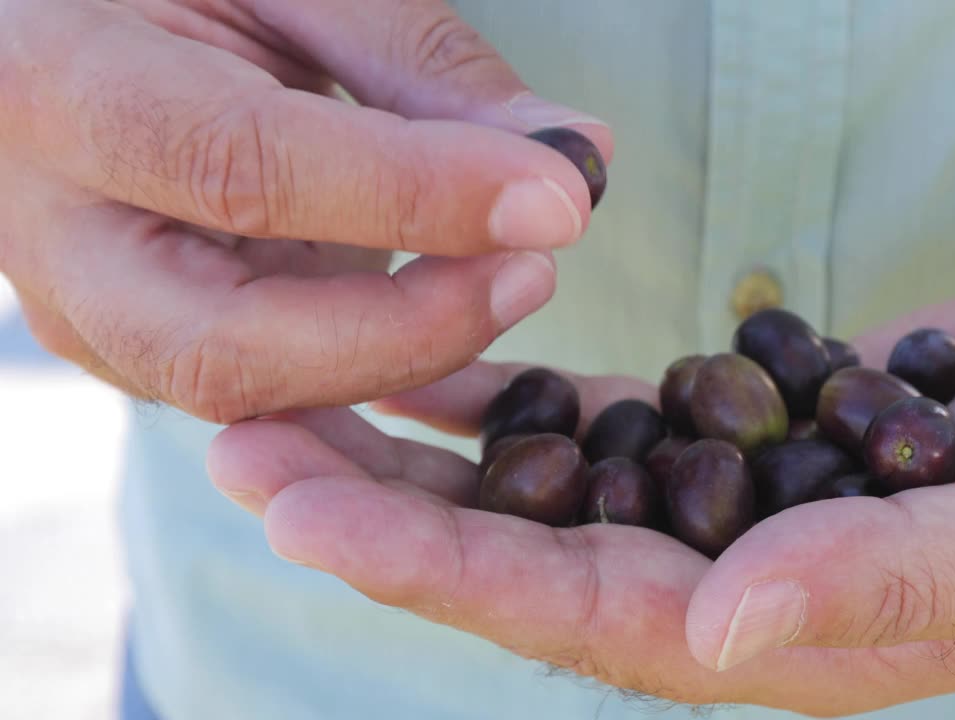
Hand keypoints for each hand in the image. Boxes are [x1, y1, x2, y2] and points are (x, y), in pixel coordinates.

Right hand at [0, 0, 609, 422]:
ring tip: (509, 269)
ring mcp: (92, 313)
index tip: (554, 196)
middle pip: (231, 347)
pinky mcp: (146, 351)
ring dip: (406, 351)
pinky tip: (456, 302)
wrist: (70, 45)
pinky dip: (382, 359)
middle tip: (536, 269)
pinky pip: (278, 387)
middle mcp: (54, 235)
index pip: (246, 169)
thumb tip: (575, 151)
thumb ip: (422, 62)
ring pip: (259, 392)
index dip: (414, 197)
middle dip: (407, 330)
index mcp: (64, 90)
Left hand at [208, 264, 954, 716]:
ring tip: (292, 392)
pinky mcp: (736, 432)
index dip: (450, 573)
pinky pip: (600, 418)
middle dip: (388, 511)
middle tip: (242, 450)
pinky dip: (512, 390)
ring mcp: (729, 507)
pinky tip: (427, 356)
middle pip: (530, 557)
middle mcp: (738, 586)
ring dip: (421, 445)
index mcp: (794, 640)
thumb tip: (723, 627)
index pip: (591, 617)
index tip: (314, 518)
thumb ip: (893, 587)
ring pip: (544, 486)